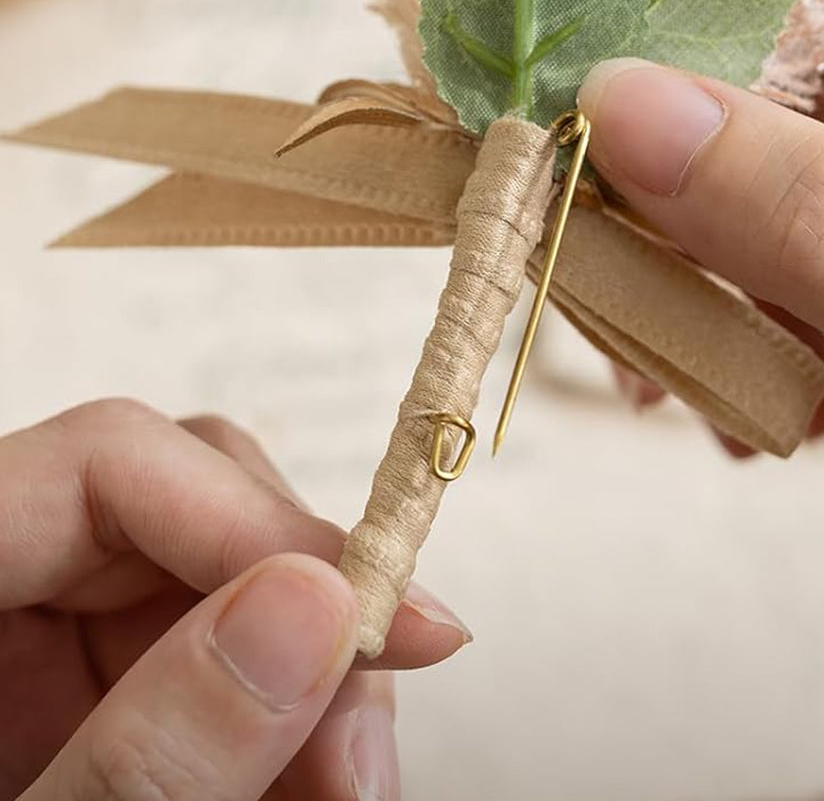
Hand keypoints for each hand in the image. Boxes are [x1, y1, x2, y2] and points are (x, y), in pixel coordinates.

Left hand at [1, 400, 470, 798]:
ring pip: (223, 586)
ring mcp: (35, 648)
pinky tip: (313, 792)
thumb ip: (151, 755)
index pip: (105, 465)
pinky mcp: (86, 705)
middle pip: (185, 512)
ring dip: (312, 682)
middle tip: (364, 754)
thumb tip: (315, 607)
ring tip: (350, 796)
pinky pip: (216, 662)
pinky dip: (282, 728)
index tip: (379, 617)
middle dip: (302, 613)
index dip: (255, 518)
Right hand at [578, 0, 823, 674]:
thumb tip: (617, 98)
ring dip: (710, 267)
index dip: (682, 12)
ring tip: (678, 383)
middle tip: (597, 278)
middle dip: (675, 175)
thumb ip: (821, 226)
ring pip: (790, 176)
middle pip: (787, 78)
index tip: (563, 98)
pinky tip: (760, 411)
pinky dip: (767, 322)